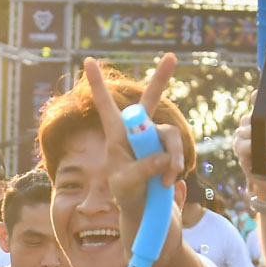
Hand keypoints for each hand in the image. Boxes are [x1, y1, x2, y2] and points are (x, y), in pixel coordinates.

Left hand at [84, 54, 183, 236]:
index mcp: (116, 136)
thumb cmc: (127, 195)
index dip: (98, 84)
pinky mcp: (169, 150)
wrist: (145, 210)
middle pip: (151, 101)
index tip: (87, 60)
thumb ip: (143, 168)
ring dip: (172, 157)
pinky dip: (175, 166)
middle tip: (171, 56)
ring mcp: (156, 139)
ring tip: (166, 180)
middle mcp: (137, 132)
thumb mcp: (127, 184)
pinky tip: (168, 183)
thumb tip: (165, 156)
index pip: (106, 106)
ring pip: (170, 135)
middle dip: (161, 78)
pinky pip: (177, 150)